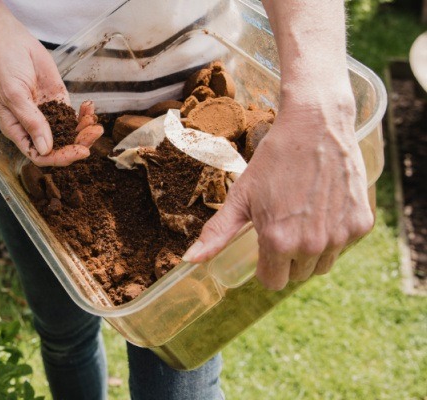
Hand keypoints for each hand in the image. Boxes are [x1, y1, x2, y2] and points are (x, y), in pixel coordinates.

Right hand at [0, 24, 100, 165]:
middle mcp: (33, 127)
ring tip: (95, 123)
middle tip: (94, 134)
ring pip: (69, 133)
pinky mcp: (58, 102)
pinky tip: (90, 108)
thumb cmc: (3, 68)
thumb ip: (31, 121)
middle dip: (78, 143)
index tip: (79, 151)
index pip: (39, 155)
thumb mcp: (14, 95)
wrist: (11, 42)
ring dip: (84, 131)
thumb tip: (45, 149)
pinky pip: (73, 116)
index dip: (59, 157)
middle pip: (58, 147)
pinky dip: (84, 115)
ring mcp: (47, 115)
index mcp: (17, 130)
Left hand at [183, 92, 374, 289]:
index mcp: (278, 242)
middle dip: (287, 258)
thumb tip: (190, 261)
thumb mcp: (241, 196)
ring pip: (322, 265)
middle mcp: (311, 245)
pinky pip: (344, 245)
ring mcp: (340, 236)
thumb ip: (217, 233)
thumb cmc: (274, 160)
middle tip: (284, 224)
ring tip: (303, 217)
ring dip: (312, 251)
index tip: (265, 244)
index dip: (265, 265)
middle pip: (297, 275)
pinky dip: (335, 234)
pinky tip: (324, 208)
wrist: (315, 126)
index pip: (272, 281)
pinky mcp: (361, 224)